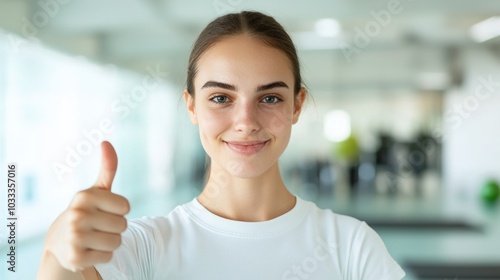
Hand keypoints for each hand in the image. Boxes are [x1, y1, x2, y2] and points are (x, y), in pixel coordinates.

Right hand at [45, 141, 129, 271]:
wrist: (60, 241)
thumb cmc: (87, 212)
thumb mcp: (97, 191)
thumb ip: (107, 168)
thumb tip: (107, 142)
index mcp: (84, 196)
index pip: (126, 207)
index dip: (119, 211)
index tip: (104, 211)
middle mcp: (77, 215)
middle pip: (123, 225)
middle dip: (115, 228)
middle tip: (99, 226)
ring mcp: (75, 237)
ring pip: (117, 242)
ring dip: (110, 242)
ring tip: (94, 238)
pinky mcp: (75, 258)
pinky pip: (108, 256)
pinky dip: (102, 255)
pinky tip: (89, 250)